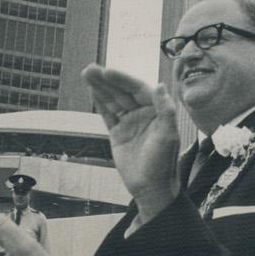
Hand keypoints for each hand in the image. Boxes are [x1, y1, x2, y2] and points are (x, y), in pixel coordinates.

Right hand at [82, 65, 181, 220]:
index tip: (107, 71)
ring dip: (100, 88)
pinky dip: (99, 103)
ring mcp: (129, 122)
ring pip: (113, 101)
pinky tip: (91, 91)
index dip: (122, 79)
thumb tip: (161, 85)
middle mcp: (143, 113)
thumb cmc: (163, 162)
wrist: (151, 187)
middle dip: (107, 80)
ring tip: (86, 73)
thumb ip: (165, 110)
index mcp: (156, 110)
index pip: (138, 89)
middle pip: (122, 92)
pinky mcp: (118, 133)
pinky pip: (107, 115)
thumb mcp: (168, 135)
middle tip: (90, 69)